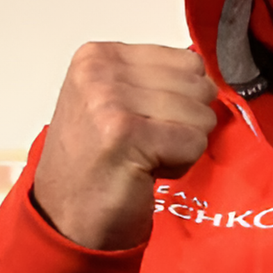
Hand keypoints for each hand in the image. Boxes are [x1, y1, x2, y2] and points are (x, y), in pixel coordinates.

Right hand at [31, 43, 218, 249]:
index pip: (188, 61)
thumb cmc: (97, 164)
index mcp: (99, 56)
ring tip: (142, 157)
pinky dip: (180, 165)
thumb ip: (155, 80)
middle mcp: (99, 71)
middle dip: (185, 123)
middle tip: (144, 144)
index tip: (144, 122)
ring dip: (181, 146)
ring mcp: (109, 100)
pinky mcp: (125, 133)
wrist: (66, 217)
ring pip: (201, 116)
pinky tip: (144, 171)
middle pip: (198, 87)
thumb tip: (207, 76)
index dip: (181, 100)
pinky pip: (194, 143)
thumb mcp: (115, 101)